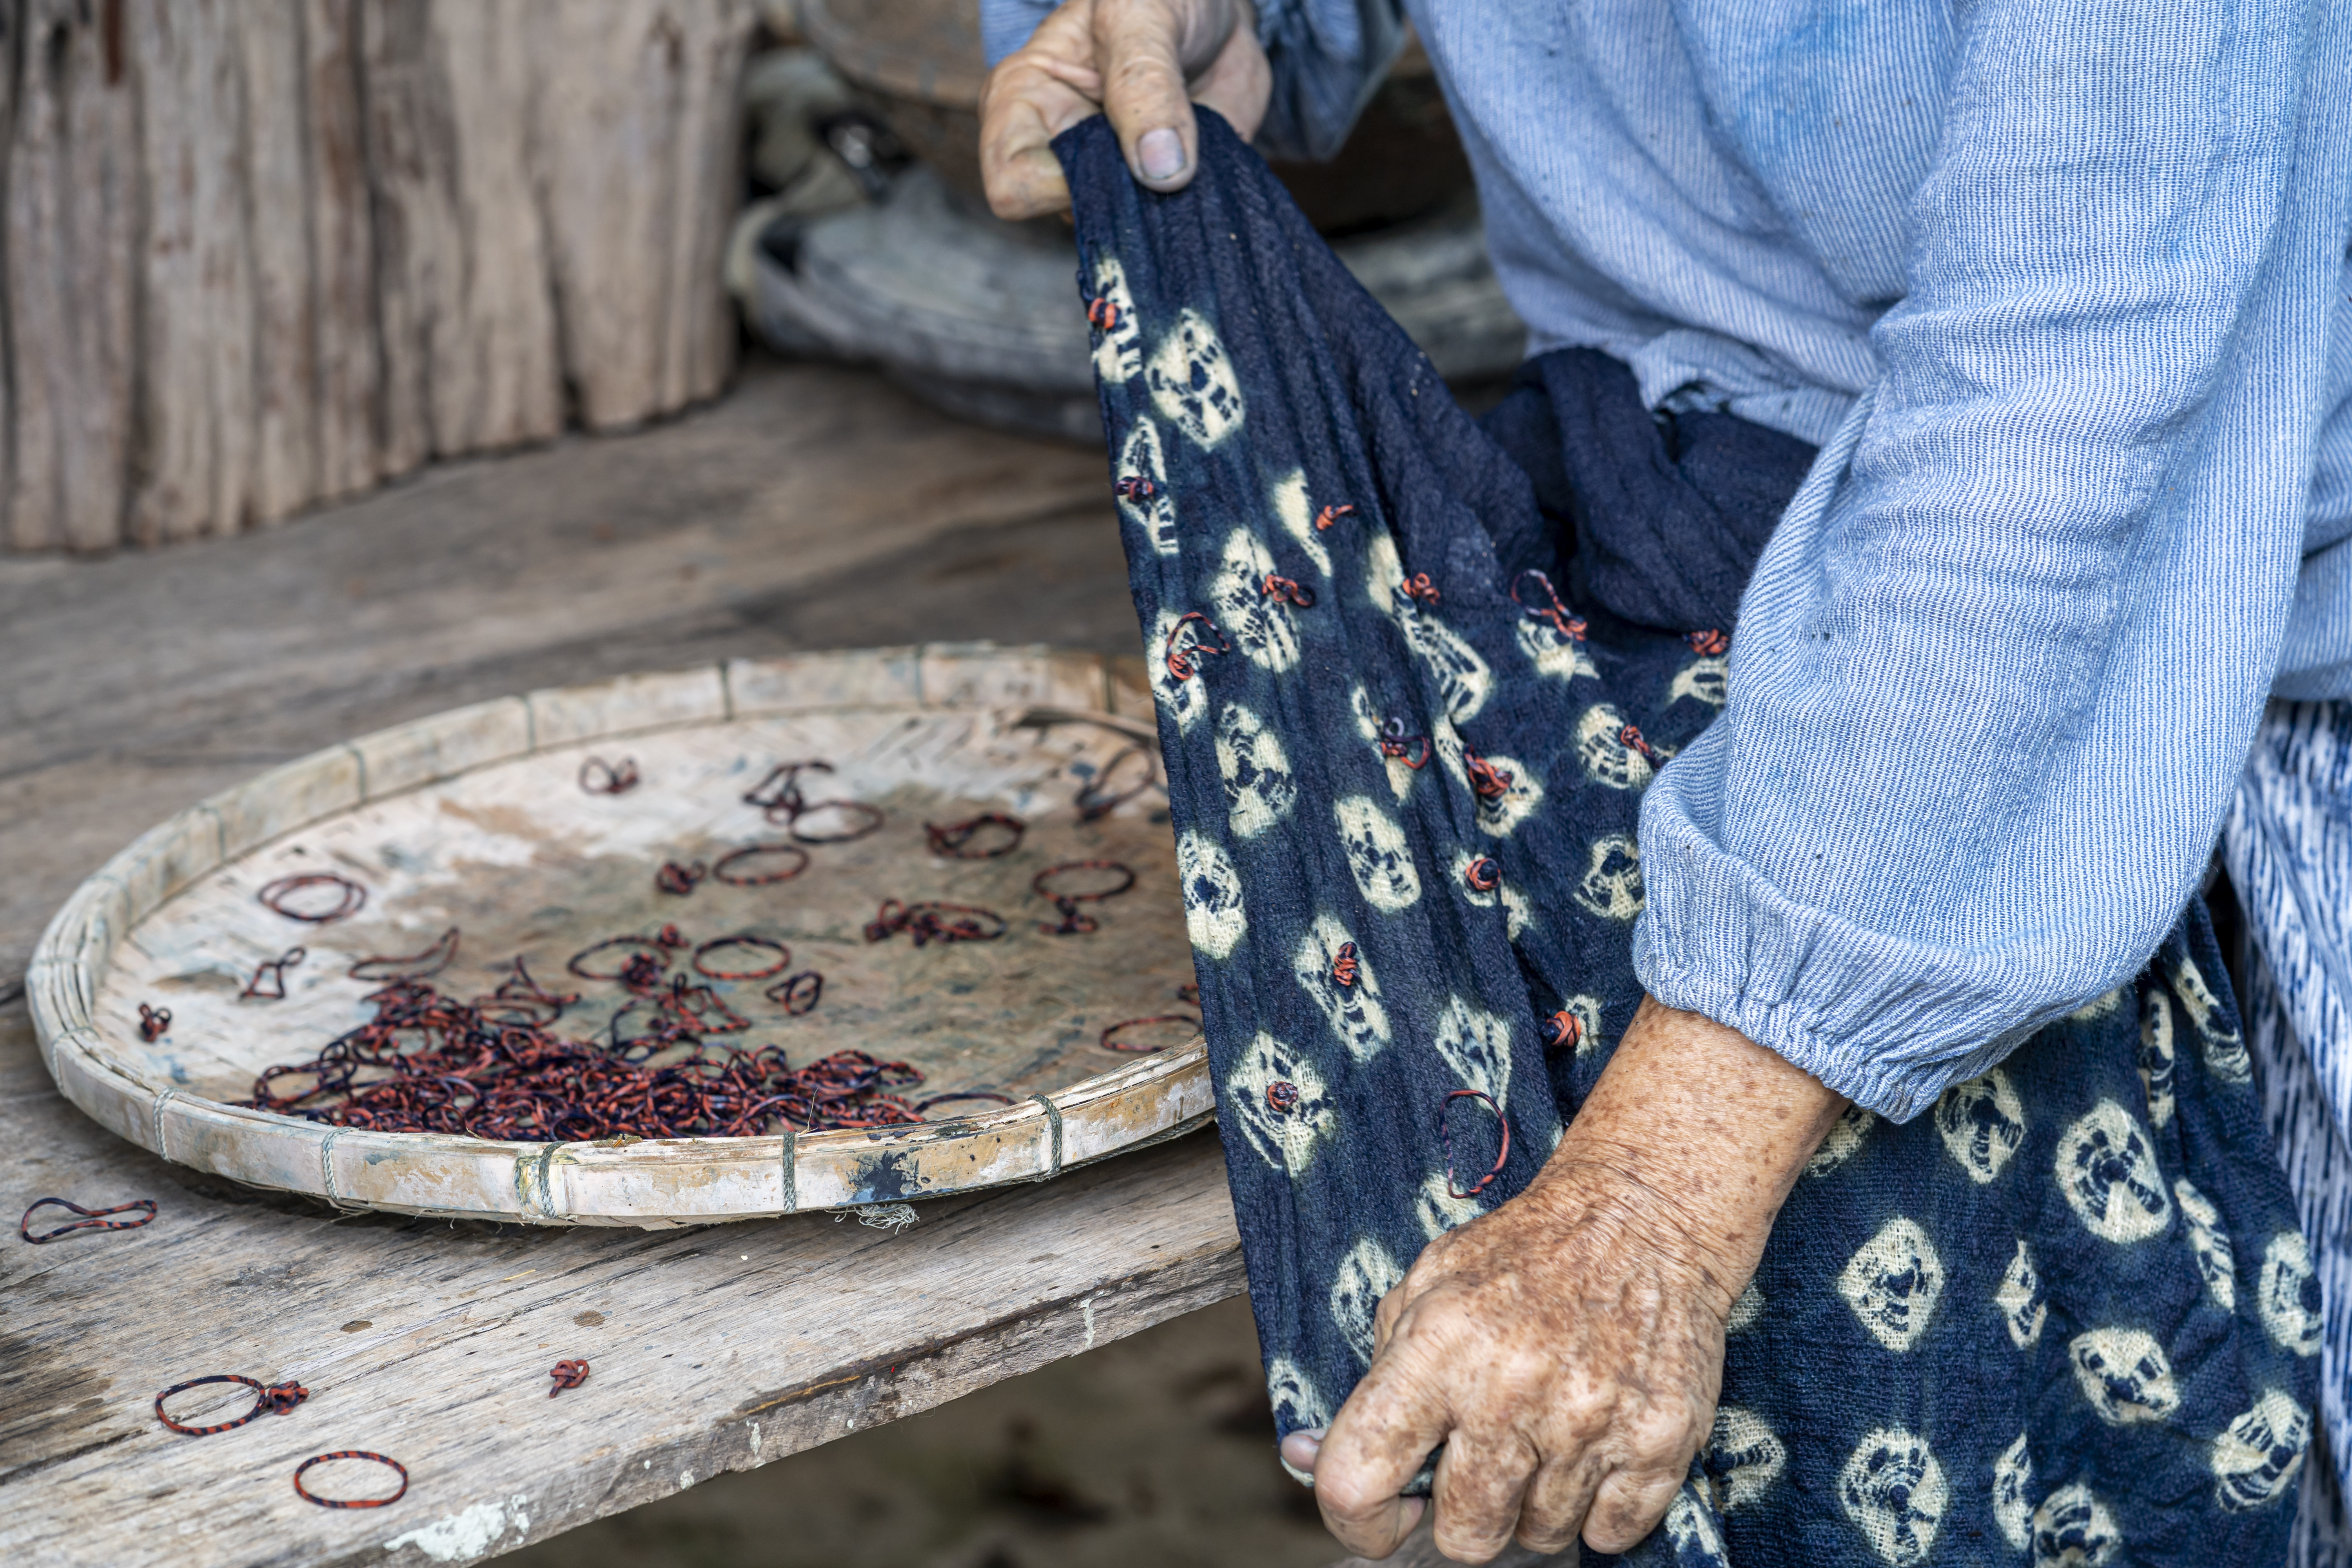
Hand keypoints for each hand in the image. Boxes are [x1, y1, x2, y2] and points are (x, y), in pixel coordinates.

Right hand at [978, 0, 1271, 218]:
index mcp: (1023, 103)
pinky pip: (1171, 232)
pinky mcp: (1153, 198)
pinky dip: (1195, 206)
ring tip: (1191, 139)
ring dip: (1166, 202)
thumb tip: (1162, 171)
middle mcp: (1057, 153)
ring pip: (1123, 234)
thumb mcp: (1142, 13)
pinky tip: (1208, 162)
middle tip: (1168, 140)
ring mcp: (1106, 182)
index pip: (1012, 185)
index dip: (1061, 182)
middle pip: (1069, 217)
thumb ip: (1145, 84)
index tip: (1113, 144)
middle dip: (1124, 196)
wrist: (1216, 7)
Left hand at [1287, 997, 1847, 1561]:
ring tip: (1546, 1433)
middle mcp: (1509, 1390)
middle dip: (1464, 1513)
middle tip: (1483, 1462)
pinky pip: (1611, 1534)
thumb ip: (1372, 1378)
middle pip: (1464, 1536)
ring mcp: (1590, 1421)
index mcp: (1436, 1349)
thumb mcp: (1426, 1289)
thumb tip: (1305, 1457)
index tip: (1382, 1518)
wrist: (1641, 1218)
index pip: (1358, 1481)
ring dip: (1535, 1504)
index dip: (1358, 1524)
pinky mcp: (1659, 1440)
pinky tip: (1594, 1444)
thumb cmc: (1521, 1258)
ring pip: (1541, 1538)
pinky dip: (1599, 1507)